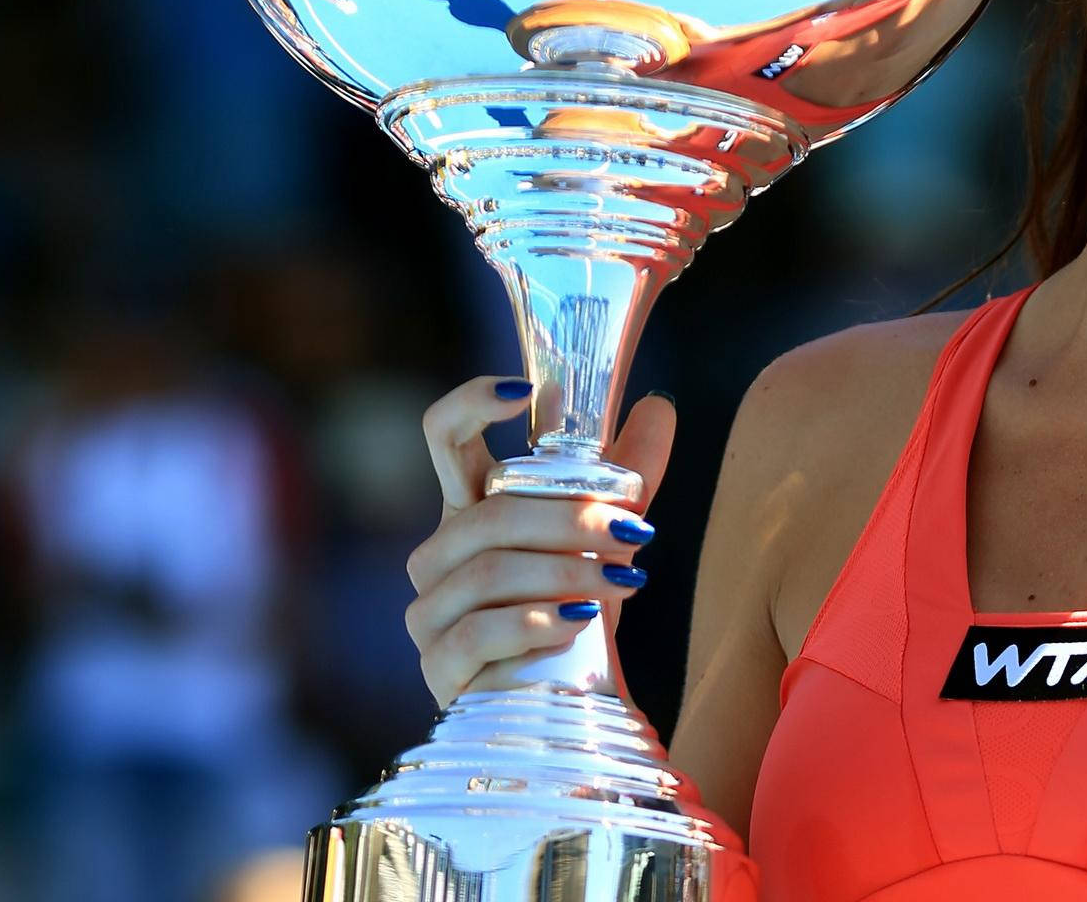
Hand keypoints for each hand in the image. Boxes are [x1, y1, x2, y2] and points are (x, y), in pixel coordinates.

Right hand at [403, 378, 676, 705]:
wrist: (572, 697)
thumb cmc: (579, 607)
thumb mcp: (606, 534)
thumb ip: (627, 473)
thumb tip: (656, 405)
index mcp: (470, 509)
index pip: (442, 436)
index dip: (471, 404)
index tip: (524, 389)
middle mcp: (438, 554)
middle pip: (488, 515)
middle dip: (568, 517)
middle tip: (634, 528)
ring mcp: (429, 613)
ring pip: (486, 573)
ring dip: (565, 571)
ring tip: (624, 579)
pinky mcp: (439, 667)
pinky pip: (478, 633)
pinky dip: (535, 622)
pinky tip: (577, 622)